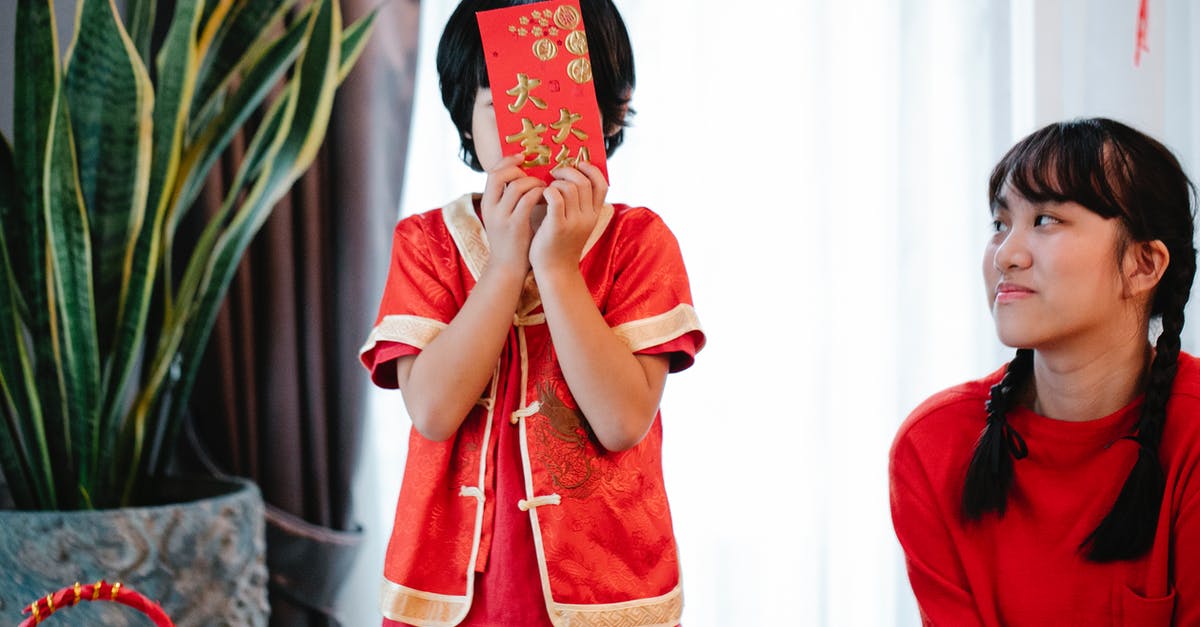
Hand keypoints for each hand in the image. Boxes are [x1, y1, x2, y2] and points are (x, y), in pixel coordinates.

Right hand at [480, 153, 545, 271]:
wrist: (508, 268)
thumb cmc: (512, 240)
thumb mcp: (504, 217)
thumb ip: (510, 199)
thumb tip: (525, 177)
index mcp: (487, 203)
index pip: (493, 173)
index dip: (508, 162)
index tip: (523, 158)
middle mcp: (491, 208)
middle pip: (501, 175)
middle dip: (520, 170)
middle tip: (535, 176)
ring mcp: (502, 217)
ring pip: (517, 185)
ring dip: (534, 182)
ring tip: (544, 189)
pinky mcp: (516, 225)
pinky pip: (528, 199)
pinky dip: (540, 194)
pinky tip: (547, 199)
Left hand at [530, 161, 606, 274]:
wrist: (555, 271)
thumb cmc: (561, 244)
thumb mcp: (577, 225)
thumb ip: (578, 205)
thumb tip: (569, 179)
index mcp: (595, 215)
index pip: (602, 184)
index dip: (592, 170)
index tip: (579, 164)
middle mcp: (588, 217)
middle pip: (583, 182)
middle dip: (567, 171)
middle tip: (555, 173)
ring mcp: (574, 222)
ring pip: (569, 187)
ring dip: (555, 182)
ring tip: (547, 188)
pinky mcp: (558, 227)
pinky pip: (555, 198)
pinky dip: (547, 191)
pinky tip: (541, 196)